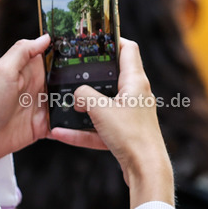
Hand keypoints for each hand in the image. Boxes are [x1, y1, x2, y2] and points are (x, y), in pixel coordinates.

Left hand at [0, 35, 103, 162]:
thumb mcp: (2, 70)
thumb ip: (22, 51)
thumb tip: (45, 37)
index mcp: (29, 71)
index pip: (54, 57)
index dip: (69, 53)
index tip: (89, 48)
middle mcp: (37, 87)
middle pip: (66, 80)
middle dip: (82, 79)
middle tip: (104, 77)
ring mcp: (41, 107)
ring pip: (69, 101)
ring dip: (81, 102)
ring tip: (99, 100)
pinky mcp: (42, 127)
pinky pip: (64, 124)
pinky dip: (73, 125)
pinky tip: (86, 122)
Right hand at [66, 39, 173, 206]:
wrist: (146, 170)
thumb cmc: (130, 136)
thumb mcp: (100, 109)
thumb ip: (84, 95)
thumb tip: (77, 95)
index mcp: (135, 81)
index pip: (128, 49)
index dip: (112, 40)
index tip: (94, 38)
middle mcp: (135, 95)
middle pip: (112, 76)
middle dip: (91, 75)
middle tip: (71, 70)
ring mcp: (131, 115)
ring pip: (103, 105)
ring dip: (83, 107)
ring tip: (62, 104)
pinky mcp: (125, 135)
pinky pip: (100, 128)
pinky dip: (83, 131)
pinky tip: (61, 134)